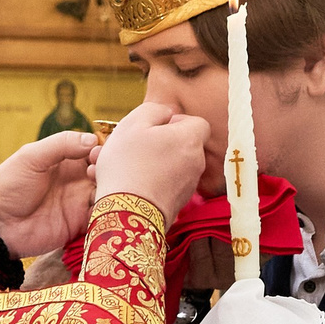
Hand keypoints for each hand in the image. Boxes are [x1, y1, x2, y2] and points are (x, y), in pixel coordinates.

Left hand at [0, 131, 98, 256]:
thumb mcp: (32, 157)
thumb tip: (93, 140)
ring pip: (107, 194)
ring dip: (110, 191)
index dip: (102, 150)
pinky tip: (102, 207)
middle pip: (105, 172)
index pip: (94, 150)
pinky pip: (101, 218)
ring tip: (99, 190)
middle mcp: (76, 180)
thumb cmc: (8, 185)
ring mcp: (79, 203)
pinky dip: (106, 212)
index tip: (98, 153)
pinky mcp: (79, 225)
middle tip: (96, 173)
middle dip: (109, 170)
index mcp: (65, 160)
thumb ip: (62, 144)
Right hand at [93, 101, 211, 223]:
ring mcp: (189, 185)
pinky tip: (130, 183)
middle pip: (184, 145)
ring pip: (173, 165)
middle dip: (163, 143)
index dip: (178, 121)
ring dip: (154, 162)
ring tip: (125, 166)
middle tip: (135, 146)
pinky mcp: (178, 203)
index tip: (156, 127)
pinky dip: (153, 181)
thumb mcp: (133, 124)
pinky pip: (167, 184)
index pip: (199, 123)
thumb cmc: (128, 164)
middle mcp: (196, 162)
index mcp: (190, 139)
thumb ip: (154, 110)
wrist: (127, 214)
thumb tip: (166, 112)